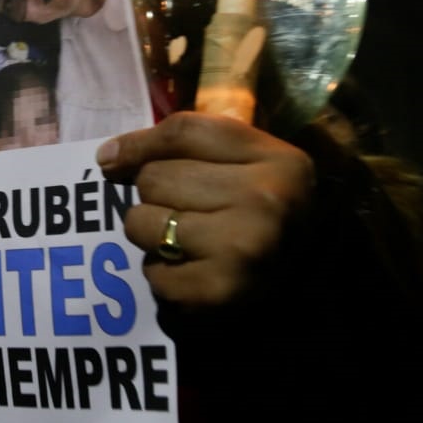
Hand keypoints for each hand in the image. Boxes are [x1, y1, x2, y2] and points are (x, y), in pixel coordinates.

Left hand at [95, 111, 313, 306]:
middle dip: (157, 196)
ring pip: (142, 223)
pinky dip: (162, 275)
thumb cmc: (267, 218)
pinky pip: (152, 272)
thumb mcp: (249, 166)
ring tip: (187, 242)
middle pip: (154, 178)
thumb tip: (107, 157)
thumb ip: (185, 145)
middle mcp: (264, 199)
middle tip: (187, 213)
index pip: (182, 131)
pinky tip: (191, 272)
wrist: (315, 289)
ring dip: (152, 236)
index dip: (138, 144)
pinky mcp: (221, 290)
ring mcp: (244, 247)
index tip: (112, 161)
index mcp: (277, 159)